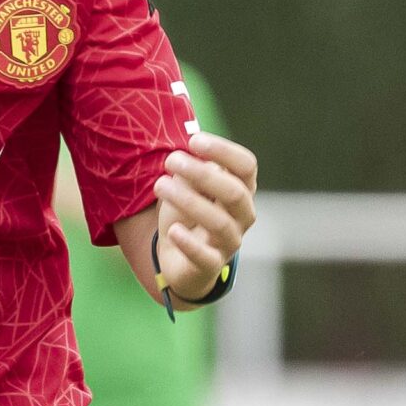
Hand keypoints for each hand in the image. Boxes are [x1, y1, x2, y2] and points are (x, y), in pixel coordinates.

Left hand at [155, 133, 257, 302]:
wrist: (180, 258)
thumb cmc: (187, 213)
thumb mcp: (186, 188)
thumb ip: (190, 173)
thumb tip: (184, 157)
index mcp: (241, 189)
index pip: (246, 166)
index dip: (224, 151)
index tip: (194, 140)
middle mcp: (242, 215)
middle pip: (234, 192)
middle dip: (202, 173)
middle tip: (170, 160)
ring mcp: (230, 242)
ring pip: (218, 222)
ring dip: (188, 200)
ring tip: (159, 185)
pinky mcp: (211, 265)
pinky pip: (204, 256)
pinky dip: (188, 243)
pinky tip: (173, 231)